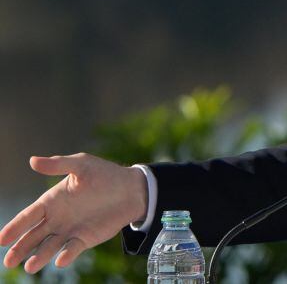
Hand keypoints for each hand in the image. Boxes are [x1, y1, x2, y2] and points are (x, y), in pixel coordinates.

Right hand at [1, 153, 147, 273]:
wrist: (132, 189)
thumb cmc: (105, 174)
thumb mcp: (82, 165)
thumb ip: (58, 165)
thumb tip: (32, 160)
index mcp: (52, 201)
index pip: (29, 216)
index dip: (15, 227)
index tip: (2, 239)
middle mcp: (57, 218)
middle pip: (33, 236)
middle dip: (20, 248)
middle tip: (8, 262)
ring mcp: (70, 230)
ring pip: (49, 246)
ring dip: (39, 256)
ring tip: (29, 267)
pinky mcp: (85, 238)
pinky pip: (72, 249)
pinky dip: (66, 254)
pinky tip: (60, 261)